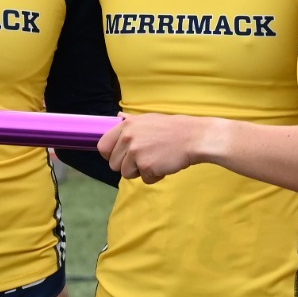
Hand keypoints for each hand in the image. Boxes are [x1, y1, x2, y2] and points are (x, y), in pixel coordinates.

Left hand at [98, 112, 212, 183]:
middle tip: (145, 158)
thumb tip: (118, 116)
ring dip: (141, 171)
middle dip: (128, 165)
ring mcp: (136, 153)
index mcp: (126, 126)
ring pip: (127, 174)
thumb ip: (131, 121)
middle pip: (114, 164)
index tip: (121, 157)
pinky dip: (154, 176)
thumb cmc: (173, 129)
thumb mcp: (149, 119)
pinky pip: (144, 180)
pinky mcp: (146, 166)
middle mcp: (128, 138)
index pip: (103, 147)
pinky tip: (164, 165)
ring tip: (156, 160)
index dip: (110, 155)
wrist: (194, 137)